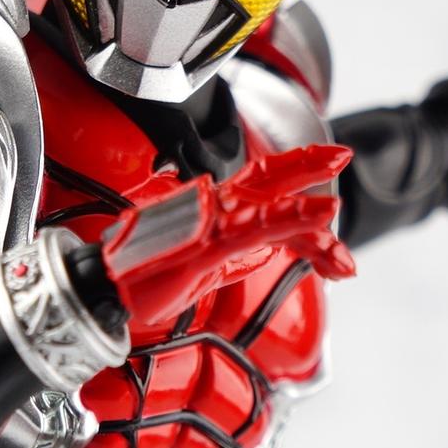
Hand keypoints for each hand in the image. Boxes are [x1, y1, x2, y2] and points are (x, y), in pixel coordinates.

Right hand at [101, 145, 355, 325]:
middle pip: (268, 178)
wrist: (105, 292)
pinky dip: (296, 219)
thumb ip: (237, 256)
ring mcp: (211, 222)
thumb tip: (268, 251)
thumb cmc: (144, 278)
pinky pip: (260, 227)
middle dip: (308, 164)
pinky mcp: (208, 244)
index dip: (294, 171)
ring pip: (271, 205)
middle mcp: (213, 206)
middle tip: (342, 156)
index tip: (326, 167)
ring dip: (311, 206)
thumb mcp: (204, 268)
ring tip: (338, 208)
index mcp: (211, 208)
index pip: (261, 184)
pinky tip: (322, 217)